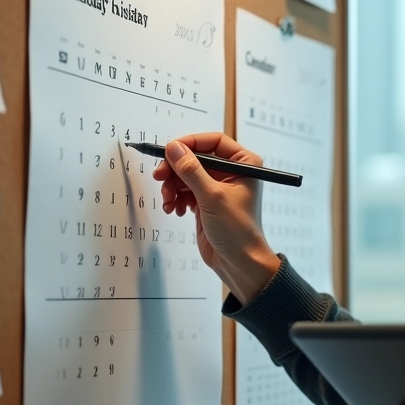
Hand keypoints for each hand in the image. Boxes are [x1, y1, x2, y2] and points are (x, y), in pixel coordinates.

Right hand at [152, 133, 279, 303]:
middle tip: (160, 177)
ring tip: (168, 201)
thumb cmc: (237, 230)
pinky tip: (174, 209)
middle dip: (175, 169)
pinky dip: (175, 198)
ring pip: (186, 175)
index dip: (190, 143)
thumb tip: (174, 149)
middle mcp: (232, 172)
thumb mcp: (212, 197)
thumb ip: (191, 171)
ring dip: (173, 186)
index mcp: (244, 164)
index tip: (170, 150)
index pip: (214, 141)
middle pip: (195, 158)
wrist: (238, 262)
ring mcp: (217, 187)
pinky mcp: (206, 202)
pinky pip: (184, 191)